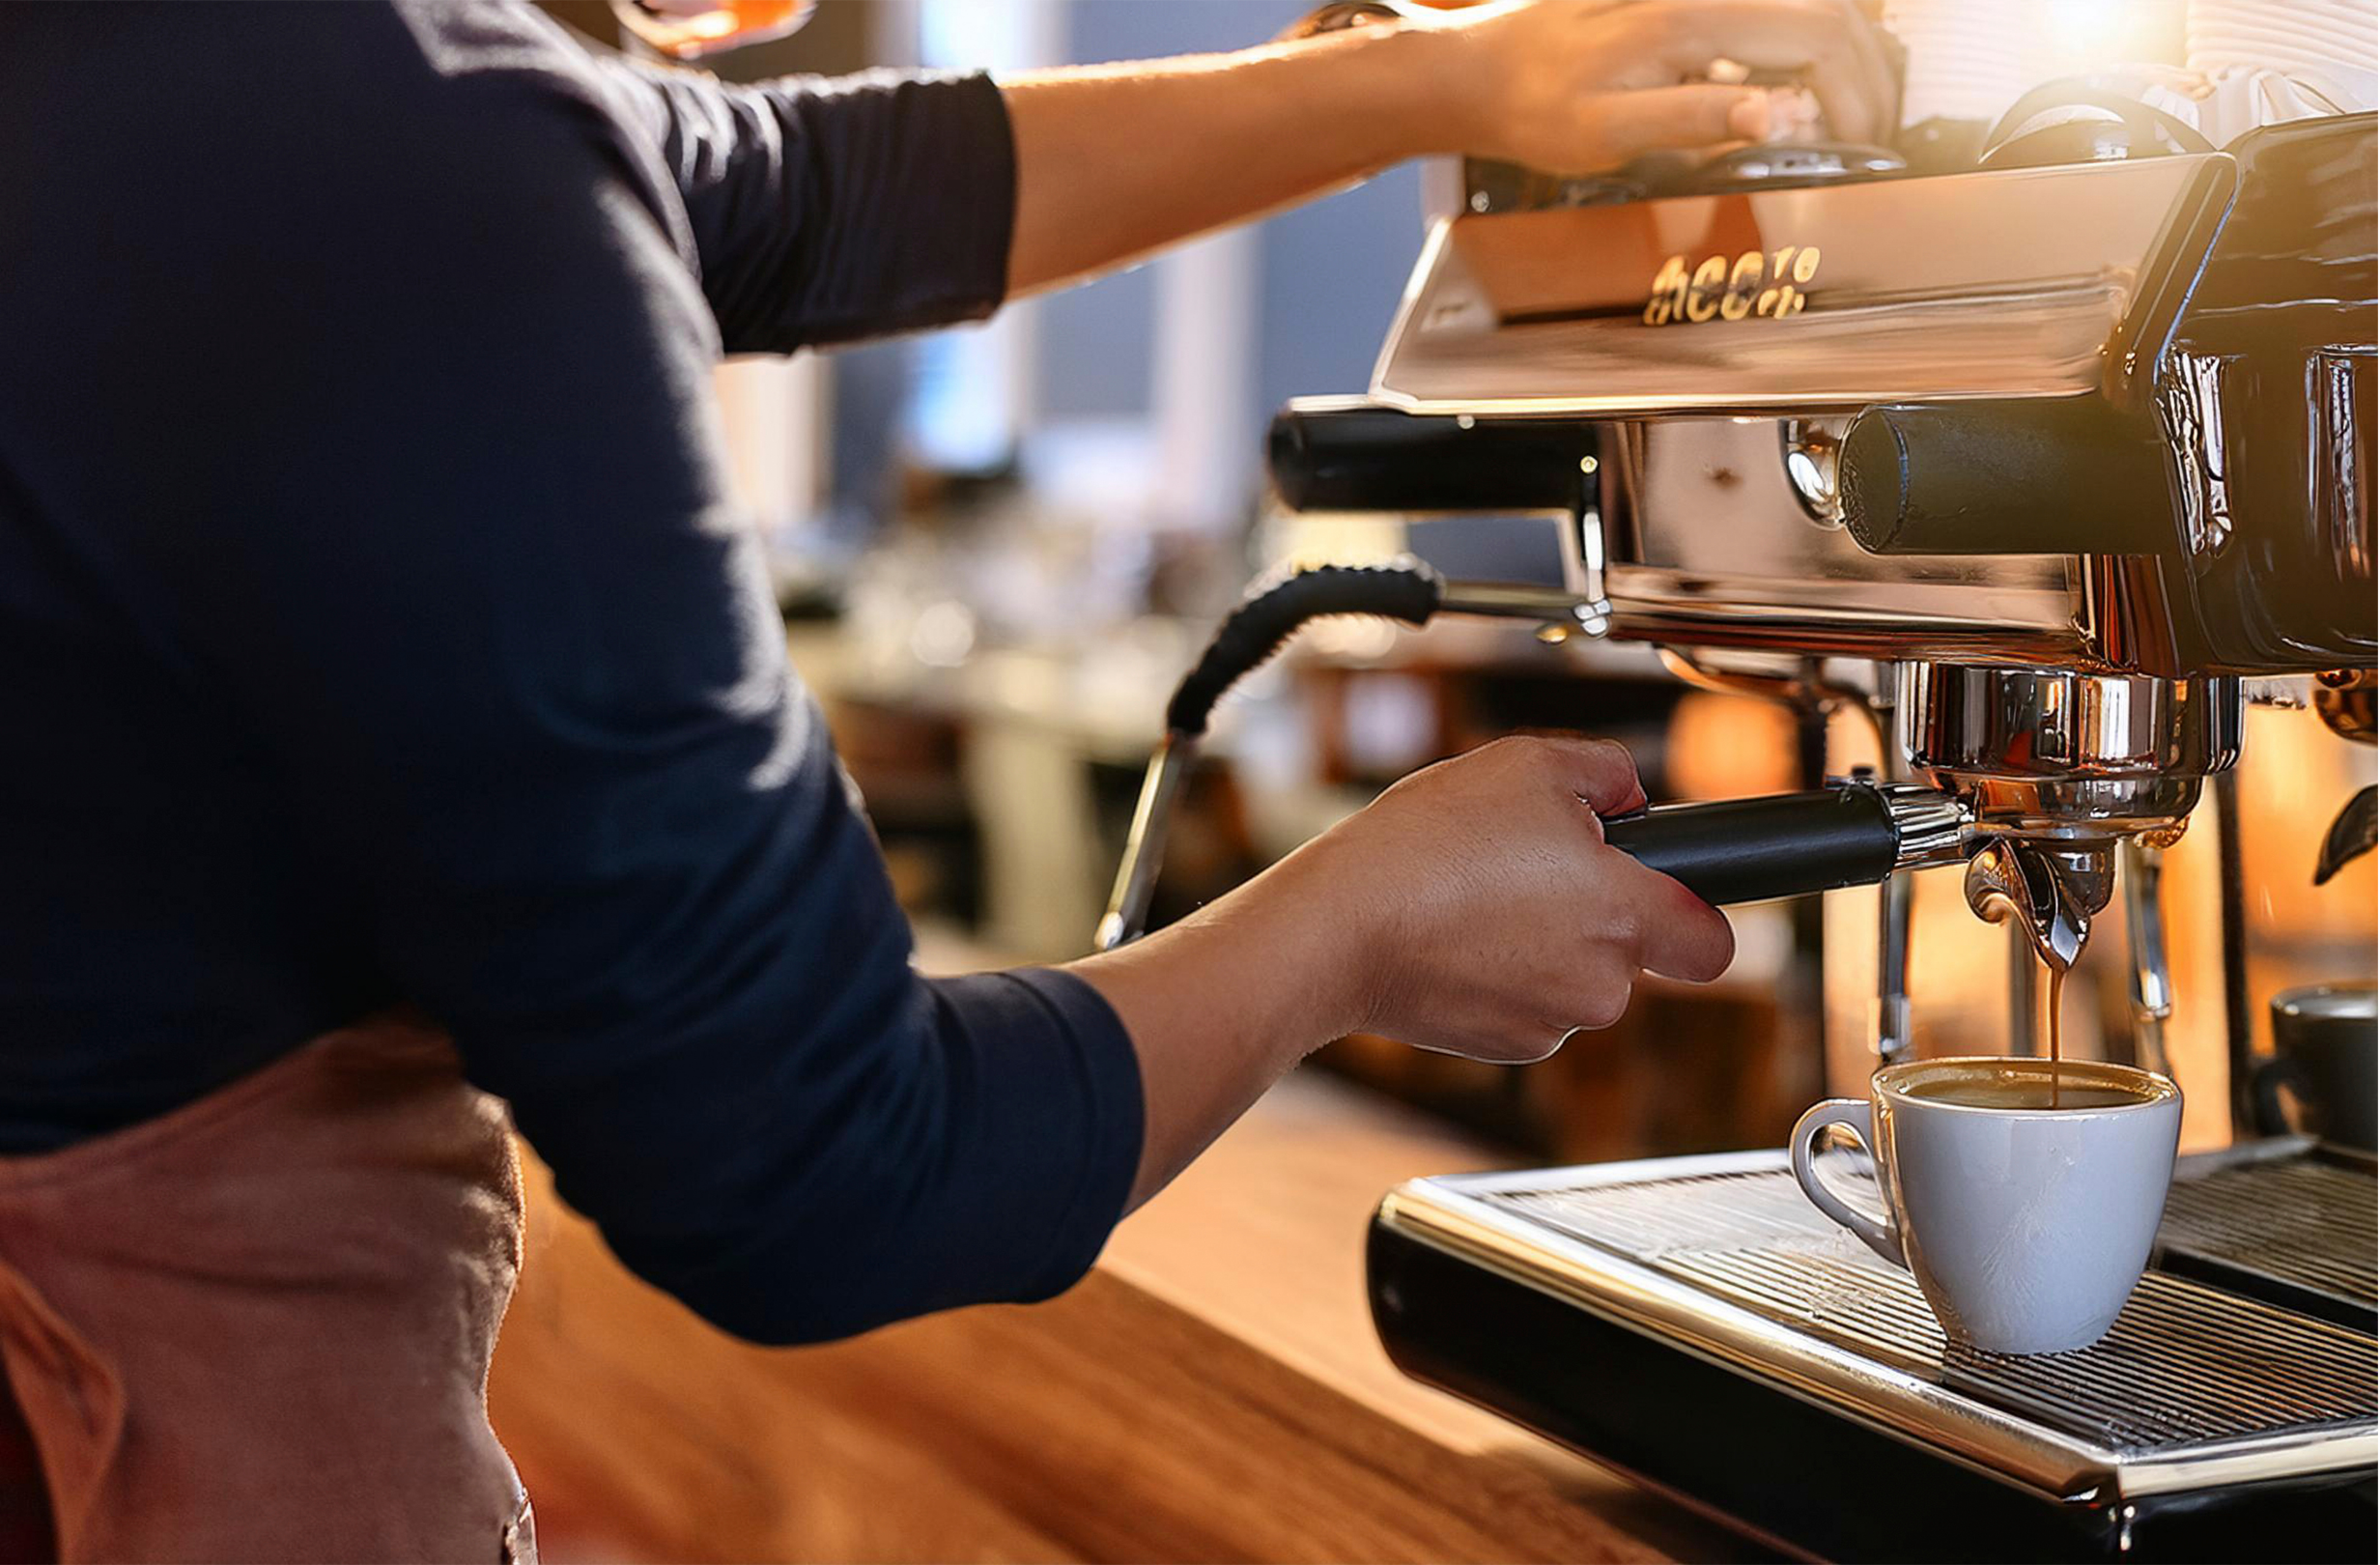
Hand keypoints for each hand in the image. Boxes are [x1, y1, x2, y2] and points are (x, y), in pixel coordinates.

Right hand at [1071, 733, 1732, 1205]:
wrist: (1339, 929)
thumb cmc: (1428, 845)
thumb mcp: (1526, 764)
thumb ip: (1606, 772)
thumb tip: (1629, 792)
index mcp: (1627, 915)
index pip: (1714, 943)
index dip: (1697, 916)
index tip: (1669, 896)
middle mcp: (1602, 984)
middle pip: (1630, 955)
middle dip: (1592, 915)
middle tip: (1528, 868)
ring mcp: (1551, 1023)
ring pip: (1573, 980)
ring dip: (1541, 943)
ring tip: (1475, 896)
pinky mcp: (1501, 1047)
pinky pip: (1524, 1005)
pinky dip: (1498, 976)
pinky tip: (1452, 935)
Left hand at [1410, 0, 1897, 171]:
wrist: (1480, 70)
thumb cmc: (1535, 106)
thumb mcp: (1607, 135)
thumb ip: (1694, 123)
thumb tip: (1775, 118)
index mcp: (1691, 19)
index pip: (1818, 38)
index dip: (1856, 94)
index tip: (1863, 145)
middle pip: (1829, 13)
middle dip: (1868, 73)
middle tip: (1874, 134)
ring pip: (1808, 5)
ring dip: (1845, 55)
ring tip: (1852, 114)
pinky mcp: (1692, 0)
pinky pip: (1772, 11)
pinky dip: (1807, 44)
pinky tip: (1803, 88)